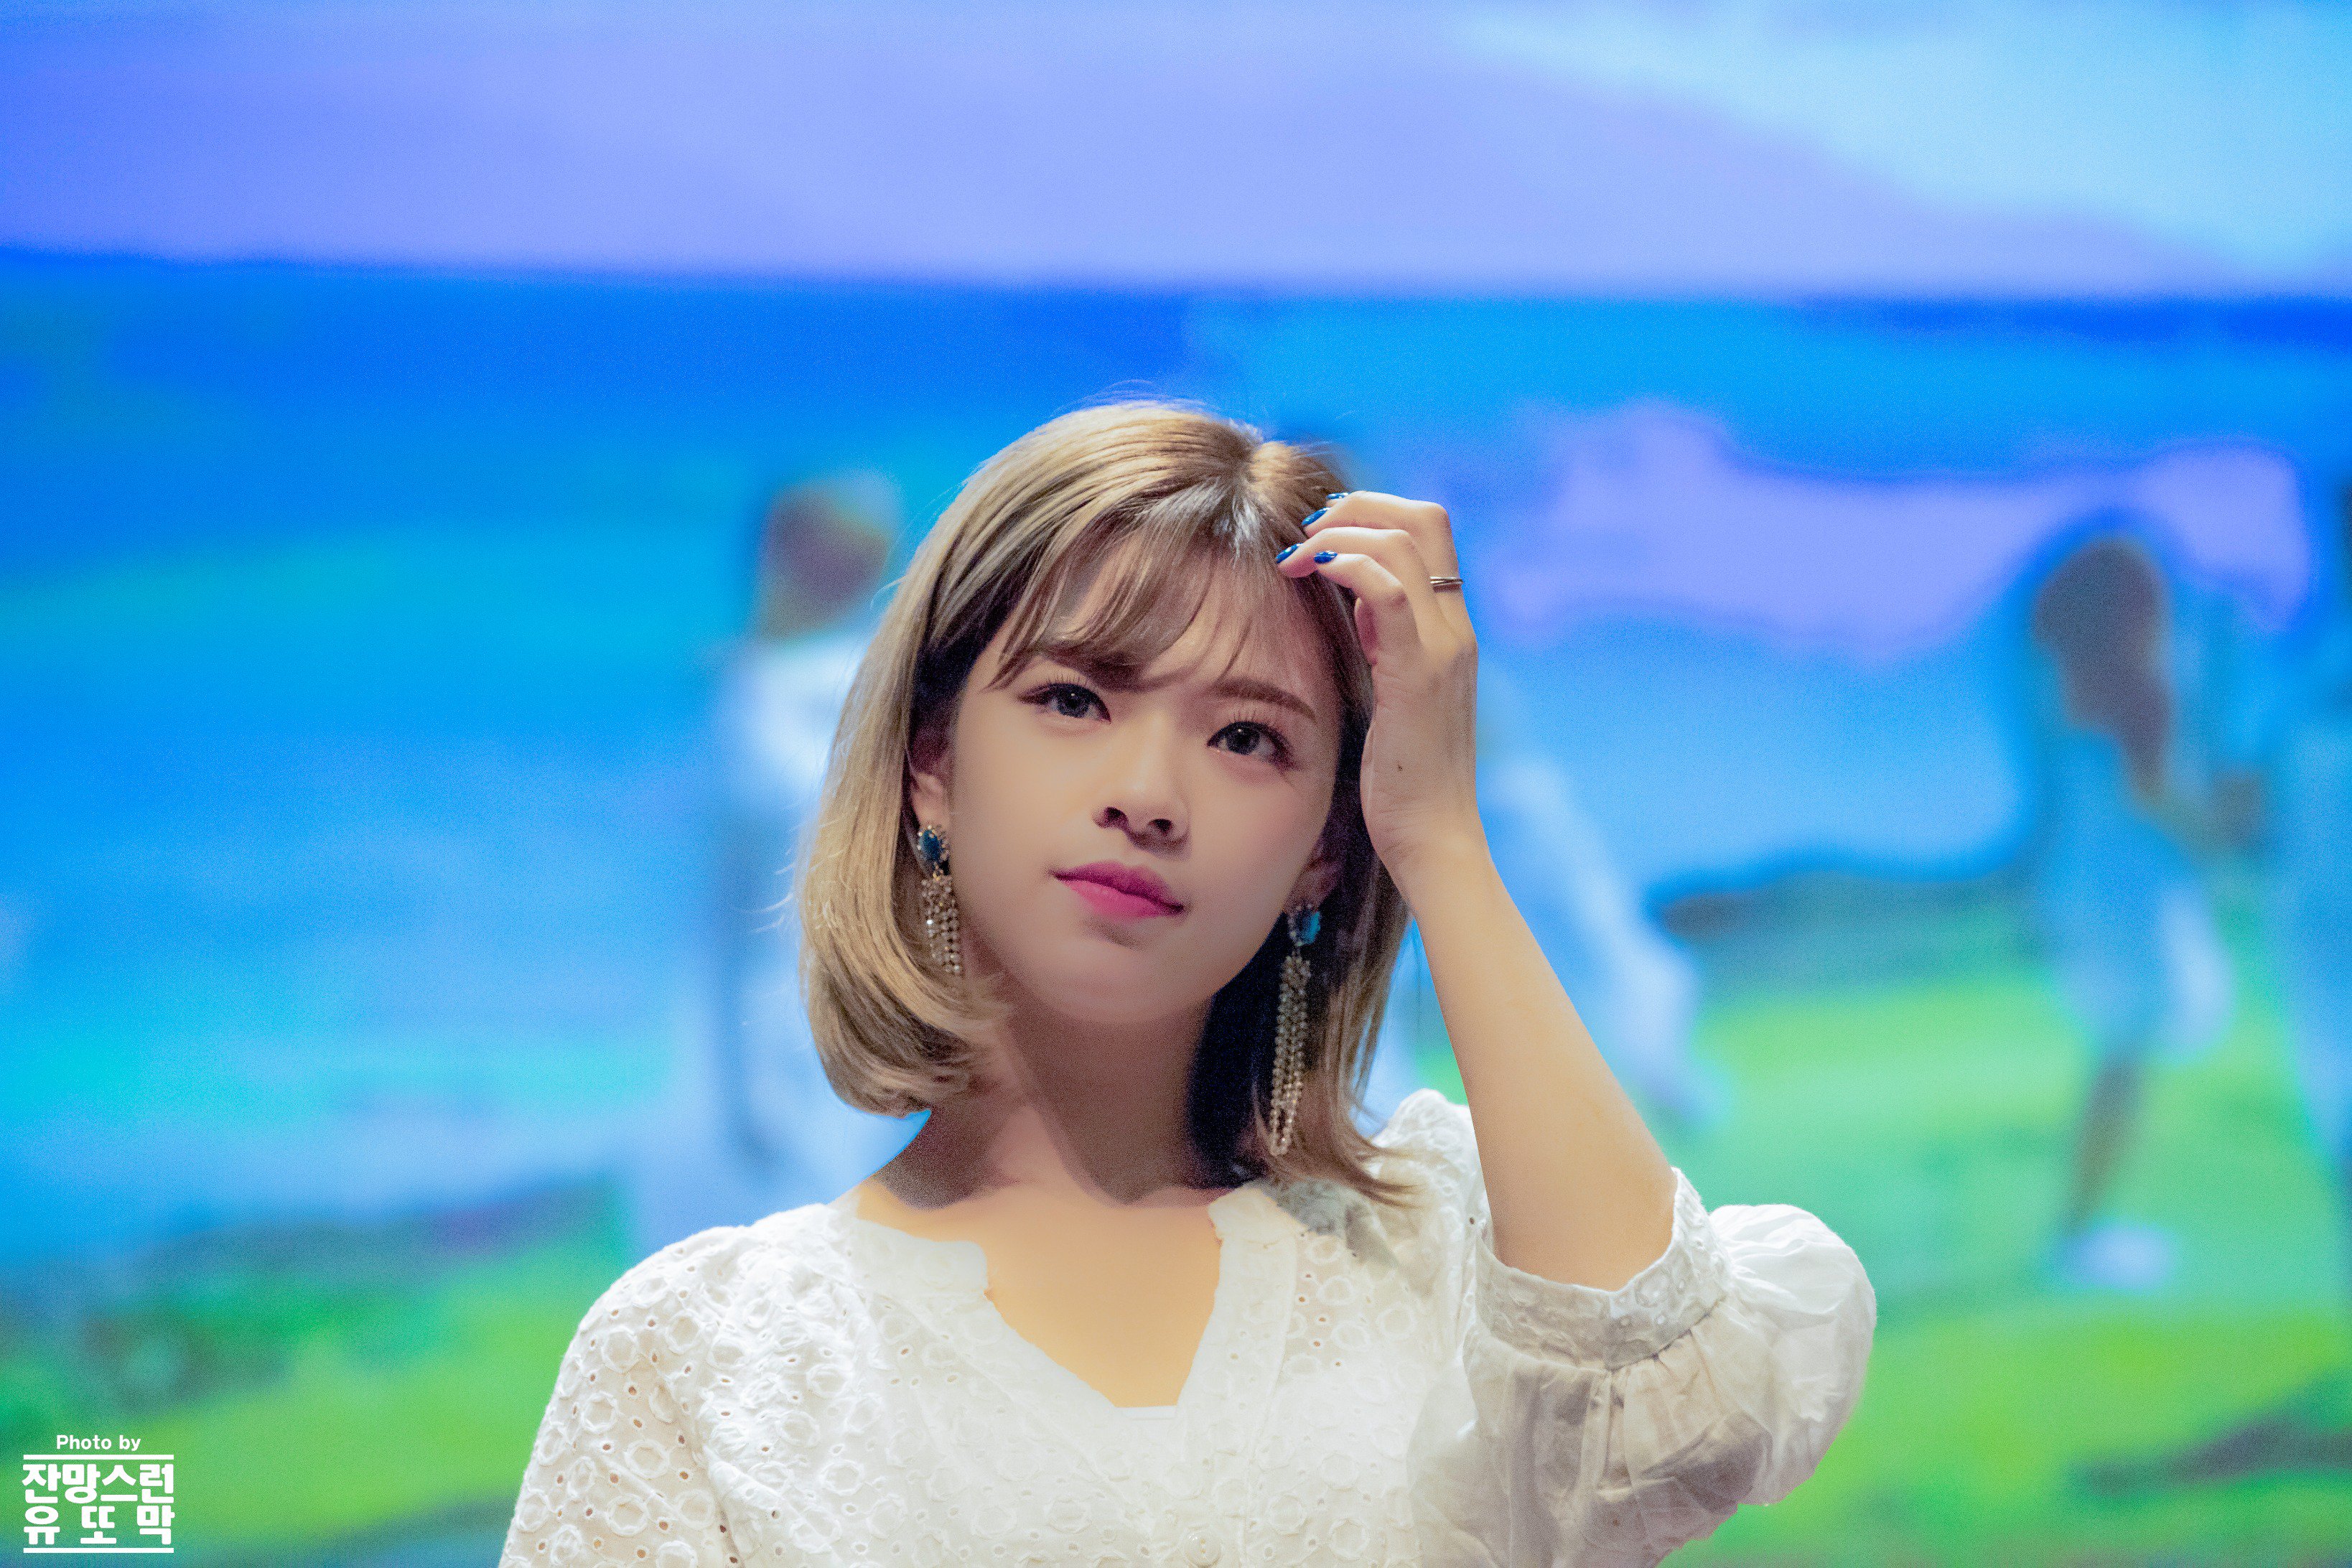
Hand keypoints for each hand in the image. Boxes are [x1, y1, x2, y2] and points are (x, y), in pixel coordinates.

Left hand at [1276, 492, 1483, 896]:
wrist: (1432, 836)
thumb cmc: (1403, 777)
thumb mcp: (1392, 689)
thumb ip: (1381, 639)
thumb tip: (1352, 596)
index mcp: (1451, 628)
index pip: (1429, 531)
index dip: (1373, 513)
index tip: (1319, 534)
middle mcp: (1456, 627)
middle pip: (1425, 517)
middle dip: (1356, 507)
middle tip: (1303, 534)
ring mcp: (1444, 646)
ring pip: (1404, 541)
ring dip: (1339, 533)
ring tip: (1293, 559)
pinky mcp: (1420, 672)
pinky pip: (1387, 589)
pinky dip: (1345, 564)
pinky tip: (1306, 575)